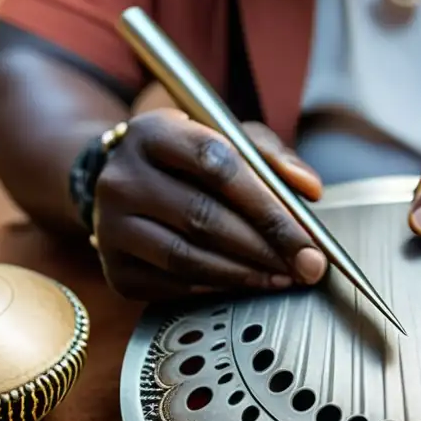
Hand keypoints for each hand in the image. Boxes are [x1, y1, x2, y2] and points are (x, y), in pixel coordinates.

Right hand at [92, 109, 327, 299]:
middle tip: (306, 266)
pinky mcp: (115, 268)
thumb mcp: (229, 140)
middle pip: (203, 217)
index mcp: (154, 133)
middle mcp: (122, 177)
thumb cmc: (190, 162)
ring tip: (284, 277)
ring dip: (245, 273)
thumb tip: (309, 189)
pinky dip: (218, 288)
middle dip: (266, 247)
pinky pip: (173, 284)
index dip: (267, 206)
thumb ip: (273, 158)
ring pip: (187, 257)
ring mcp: (111, 225)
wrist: (128, 187)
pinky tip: (248, 283)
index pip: (216, 166)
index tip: (308, 237)